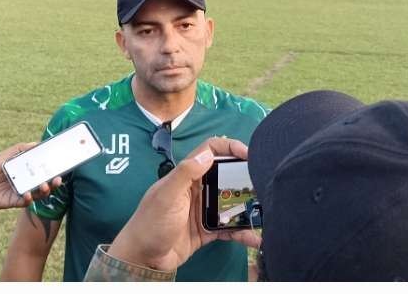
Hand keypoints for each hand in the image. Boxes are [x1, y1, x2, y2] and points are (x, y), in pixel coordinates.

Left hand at [0, 143, 61, 210]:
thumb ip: (20, 149)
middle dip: (53, 183)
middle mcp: (26, 183)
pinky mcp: (13, 202)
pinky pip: (24, 201)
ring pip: (37, 194)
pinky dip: (28, 198)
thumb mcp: (5, 156)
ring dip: (43, 191)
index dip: (52, 170)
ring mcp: (21, 193)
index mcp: (26, 172)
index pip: (42, 171)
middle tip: (58, 179)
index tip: (61, 166)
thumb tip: (37, 143)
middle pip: (44, 184)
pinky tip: (29, 194)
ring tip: (45, 186)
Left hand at [108, 137, 260, 271]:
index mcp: (186, 176)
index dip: (229, 148)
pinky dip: (242, 232)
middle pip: (226, 176)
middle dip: (245, 178)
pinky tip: (254, 237)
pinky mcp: (207, 230)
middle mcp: (197, 190)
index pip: (210, 151)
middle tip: (263, 183)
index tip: (249, 154)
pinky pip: (229, 228)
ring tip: (264, 210)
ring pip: (231, 203)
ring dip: (247, 207)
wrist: (143, 258)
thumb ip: (185, 173)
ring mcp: (203, 210)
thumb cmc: (150, 223)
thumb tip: (208, 153)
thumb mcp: (166, 196)